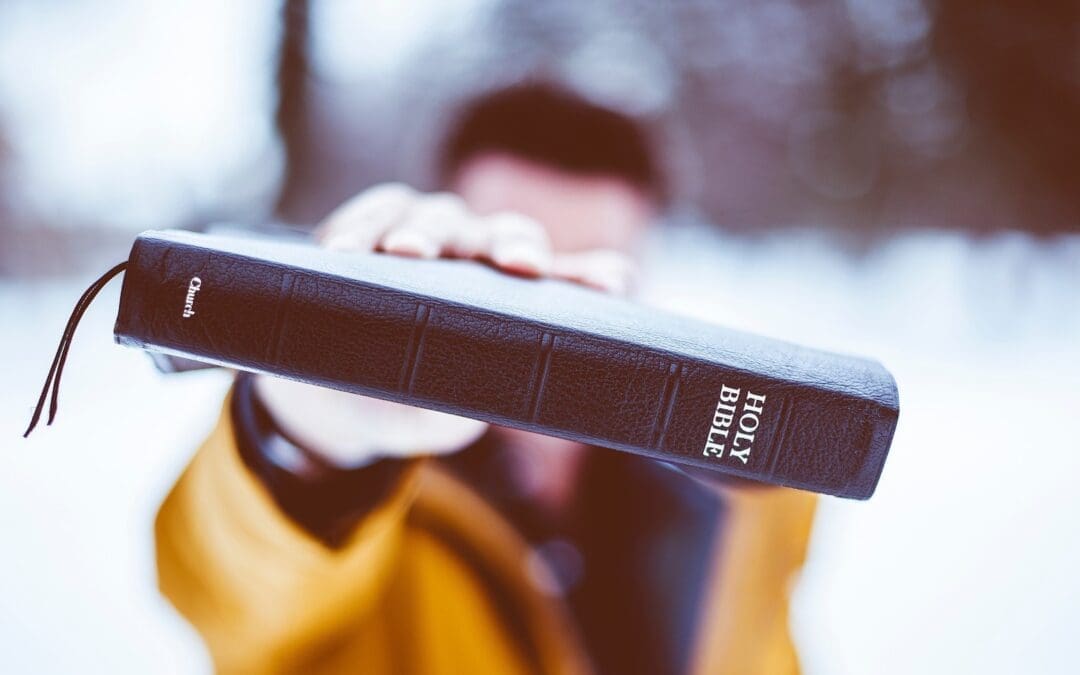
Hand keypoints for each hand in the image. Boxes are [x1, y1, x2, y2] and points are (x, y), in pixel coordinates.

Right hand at [255, 183, 635, 467]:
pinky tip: (344, 248)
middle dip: (511, 244)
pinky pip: (376, 212)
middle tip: (513, 265)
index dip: (589, 276)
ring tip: (404, 253)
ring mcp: (429, 236)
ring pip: (439, 215)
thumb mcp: (441, 415)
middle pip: (506, 233)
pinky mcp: (373, 227)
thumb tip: (484, 404)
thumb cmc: (407, 402)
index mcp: (512, 299)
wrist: (337, 395)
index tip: (612, 285)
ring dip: (423, 231)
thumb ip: (465, 404)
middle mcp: (478, 258)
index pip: (563, 279)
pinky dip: (360, 225)